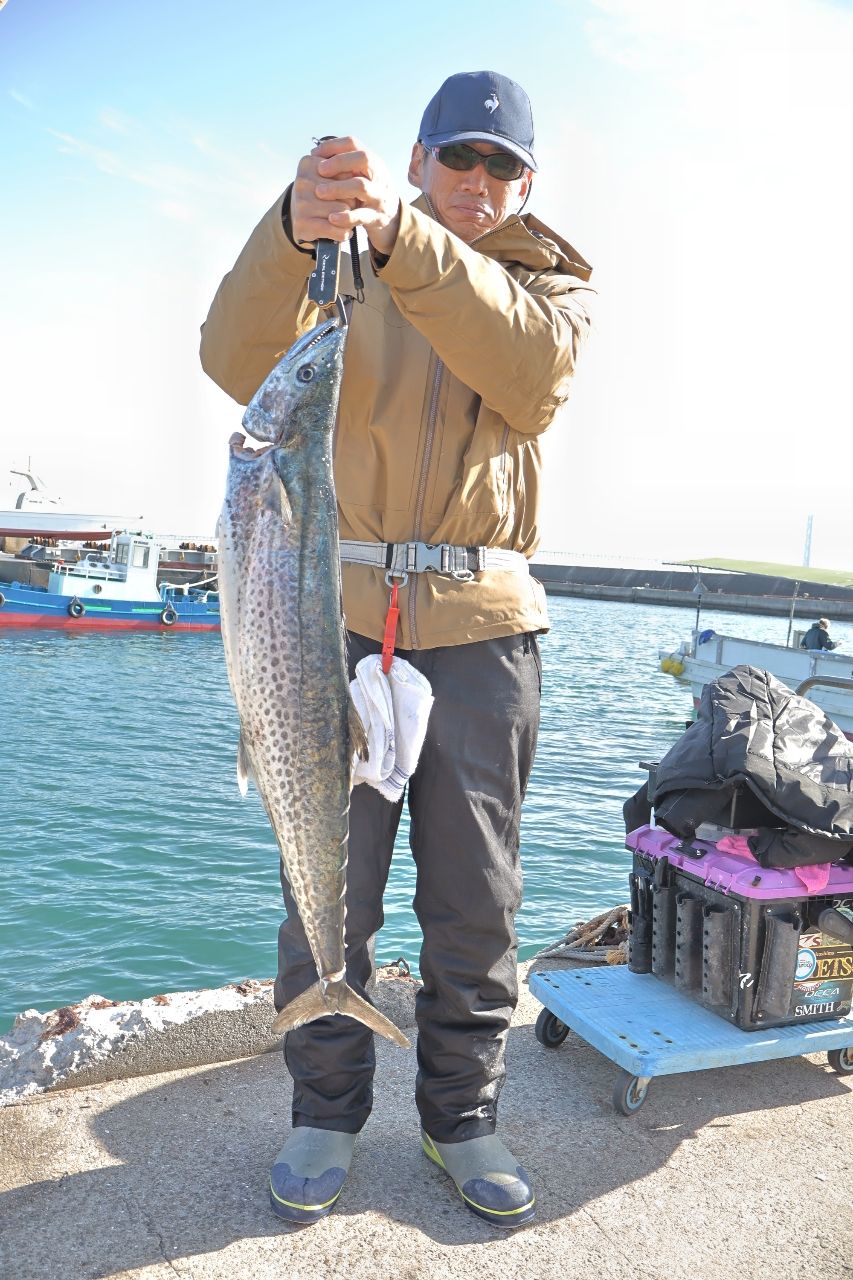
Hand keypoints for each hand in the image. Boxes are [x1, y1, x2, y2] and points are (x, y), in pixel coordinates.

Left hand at [290, 136, 400, 255]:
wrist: (390, 213)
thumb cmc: (366, 189)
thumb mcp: (359, 173)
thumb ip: (342, 164)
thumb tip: (314, 154)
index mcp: (371, 161)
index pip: (353, 144)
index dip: (333, 146)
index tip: (314, 153)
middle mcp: (378, 174)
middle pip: (363, 159)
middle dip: (339, 162)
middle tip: (319, 170)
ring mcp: (379, 195)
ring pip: (361, 186)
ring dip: (338, 188)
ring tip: (319, 192)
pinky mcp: (377, 216)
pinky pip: (362, 215)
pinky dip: (346, 217)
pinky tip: (332, 218)